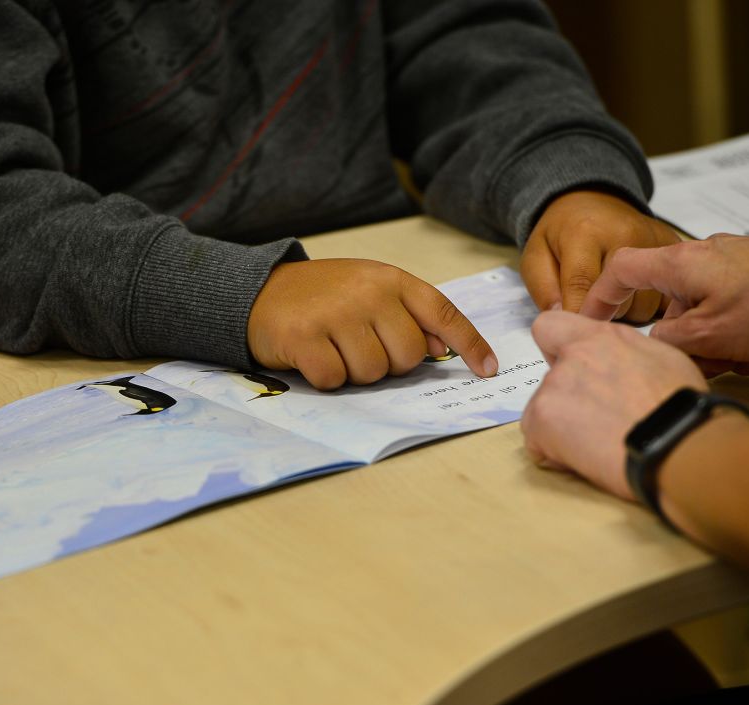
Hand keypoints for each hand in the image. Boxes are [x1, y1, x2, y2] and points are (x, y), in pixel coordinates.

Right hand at [247, 259, 497, 389]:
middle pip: (407, 356)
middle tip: (360, 347)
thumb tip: (439, 348)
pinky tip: (312, 357)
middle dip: (389, 364)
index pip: (442, 314)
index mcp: (390, 280)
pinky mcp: (305, 337)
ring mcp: (336, 313)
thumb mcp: (368, 291)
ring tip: (334, 348)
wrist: (260, 291)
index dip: (469, 344)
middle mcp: (368, 293)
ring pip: (372, 373)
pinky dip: (325, 379)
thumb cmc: (323, 296)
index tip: (488, 370)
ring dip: (354, 373)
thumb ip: (406, 314)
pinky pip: (335, 380)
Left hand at [521, 311, 705, 499]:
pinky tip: (588, 458)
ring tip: (601, 444)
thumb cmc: (683, 409)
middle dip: (568, 397)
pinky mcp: (541, 419)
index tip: (573, 368)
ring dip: (564, 427)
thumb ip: (625, 353)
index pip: (550, 325)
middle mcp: (572, 356)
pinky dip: (554, 452)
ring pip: (544, 409)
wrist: (679, 446)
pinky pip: (536, 440)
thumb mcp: (663, 359)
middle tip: (599, 420)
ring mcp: (553, 387)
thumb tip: (617, 364)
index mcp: (601, 337)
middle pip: (551, 377)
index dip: (556, 348)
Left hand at [522, 190, 679, 318]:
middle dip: (602, 316)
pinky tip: (634, 293)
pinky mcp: (673, 247)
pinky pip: (667, 295)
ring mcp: (654, 241)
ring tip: (612, 297)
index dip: (578, 318)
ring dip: (628, 312)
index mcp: (585, 234)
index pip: (584, 288)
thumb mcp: (535, 258)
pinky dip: (651, 302)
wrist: (591, 199)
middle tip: (591, 309)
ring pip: (647, 305)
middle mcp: (626, 235)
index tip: (575, 333)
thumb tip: (564, 319)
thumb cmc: (559, 234)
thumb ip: (544, 291)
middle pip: (620, 304)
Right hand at [580, 234, 748, 373]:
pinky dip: (744, 333)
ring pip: (705, 313)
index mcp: (678, 264)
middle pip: (670, 305)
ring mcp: (730, 264)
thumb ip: (668, 342)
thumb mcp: (709, 335)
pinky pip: (733, 309)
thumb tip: (656, 345)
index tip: (591, 321)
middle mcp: (700, 257)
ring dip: (723, 344)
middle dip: (688, 342)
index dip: (599, 297)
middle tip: (710, 362)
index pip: (619, 271)